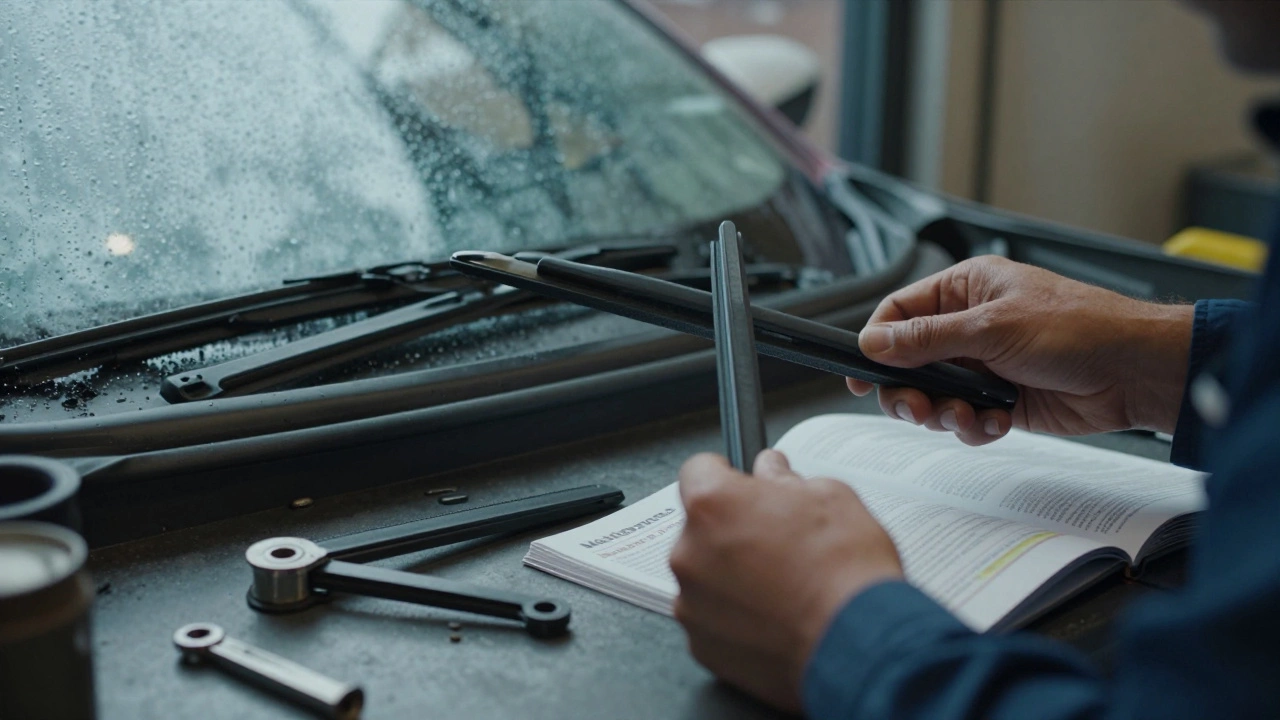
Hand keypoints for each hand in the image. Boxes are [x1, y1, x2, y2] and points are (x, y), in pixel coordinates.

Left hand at [669, 450, 902, 712]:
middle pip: (699, 528)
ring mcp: (691, 603)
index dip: (724, 475)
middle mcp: (689, 552)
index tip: (742, 485)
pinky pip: (711, 618)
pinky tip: (774, 616)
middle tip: (775, 541)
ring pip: (704, 576)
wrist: (857, 642)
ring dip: (730, 575)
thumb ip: (785, 479)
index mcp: (713, 504)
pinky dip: (734, 616)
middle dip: (731, 529)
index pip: (698, 471)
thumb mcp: (828, 497)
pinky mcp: (701, 644)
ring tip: (780, 585)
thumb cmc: (845, 569)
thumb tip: (771, 471)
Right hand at [848, 256, 1194, 444]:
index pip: (900, 313)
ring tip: (966, 415)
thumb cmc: (1080, 329)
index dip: (876, 343)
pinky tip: (996, 421)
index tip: (862, 374)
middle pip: (909, 362)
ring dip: (943, 412)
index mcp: (965, 290)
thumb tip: (875, 342)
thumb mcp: (992, 328)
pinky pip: (966, 418)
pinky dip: (974, 426)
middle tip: (915, 407)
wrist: (1135, 372)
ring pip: (935, 396)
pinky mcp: (1003, 400)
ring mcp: (986, 365)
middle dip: (909, 390)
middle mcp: (971, 326)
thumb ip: (927, 340)